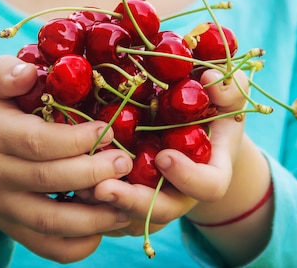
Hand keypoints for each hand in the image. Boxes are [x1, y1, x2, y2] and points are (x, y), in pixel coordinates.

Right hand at [0, 55, 133, 265]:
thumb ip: (4, 72)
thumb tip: (30, 72)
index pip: (37, 142)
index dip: (76, 139)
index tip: (107, 131)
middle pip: (49, 180)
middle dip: (93, 173)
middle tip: (125, 163)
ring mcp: (6, 209)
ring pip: (51, 221)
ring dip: (94, 216)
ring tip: (128, 202)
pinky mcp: (16, 231)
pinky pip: (48, 247)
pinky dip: (79, 245)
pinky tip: (106, 226)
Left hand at [88, 69, 247, 234]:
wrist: (190, 129)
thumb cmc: (211, 108)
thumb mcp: (226, 94)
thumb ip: (227, 88)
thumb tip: (211, 78)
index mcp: (211, 171)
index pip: (208, 187)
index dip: (188, 177)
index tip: (164, 156)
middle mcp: (182, 193)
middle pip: (162, 210)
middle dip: (132, 202)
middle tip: (103, 187)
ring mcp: (154, 200)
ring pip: (131, 218)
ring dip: (104, 205)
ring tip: (79, 188)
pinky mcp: (129, 201)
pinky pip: (111, 214)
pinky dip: (91, 203)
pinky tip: (69, 185)